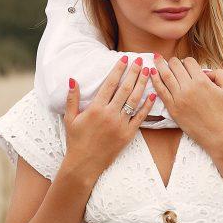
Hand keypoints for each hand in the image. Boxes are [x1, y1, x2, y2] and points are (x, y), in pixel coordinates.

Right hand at [63, 56, 155, 178]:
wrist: (84, 164)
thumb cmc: (75, 140)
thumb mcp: (69, 118)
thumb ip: (72, 98)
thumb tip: (72, 79)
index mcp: (95, 108)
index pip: (110, 84)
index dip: (118, 70)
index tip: (125, 58)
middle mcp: (110, 114)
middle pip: (125, 89)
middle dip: (134, 73)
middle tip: (140, 60)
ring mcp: (120, 125)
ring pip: (135, 100)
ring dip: (142, 84)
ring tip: (148, 72)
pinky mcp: (128, 134)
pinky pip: (140, 117)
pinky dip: (147, 106)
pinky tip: (153, 95)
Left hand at [149, 54, 222, 152]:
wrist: (218, 135)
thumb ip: (220, 75)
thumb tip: (209, 70)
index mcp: (202, 81)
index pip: (189, 62)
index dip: (187, 61)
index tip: (187, 64)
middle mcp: (188, 88)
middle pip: (175, 66)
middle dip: (172, 61)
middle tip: (170, 60)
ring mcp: (179, 98)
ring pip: (165, 76)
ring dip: (160, 65)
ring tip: (156, 59)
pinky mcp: (173, 109)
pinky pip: (161, 91)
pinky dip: (155, 80)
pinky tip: (152, 74)